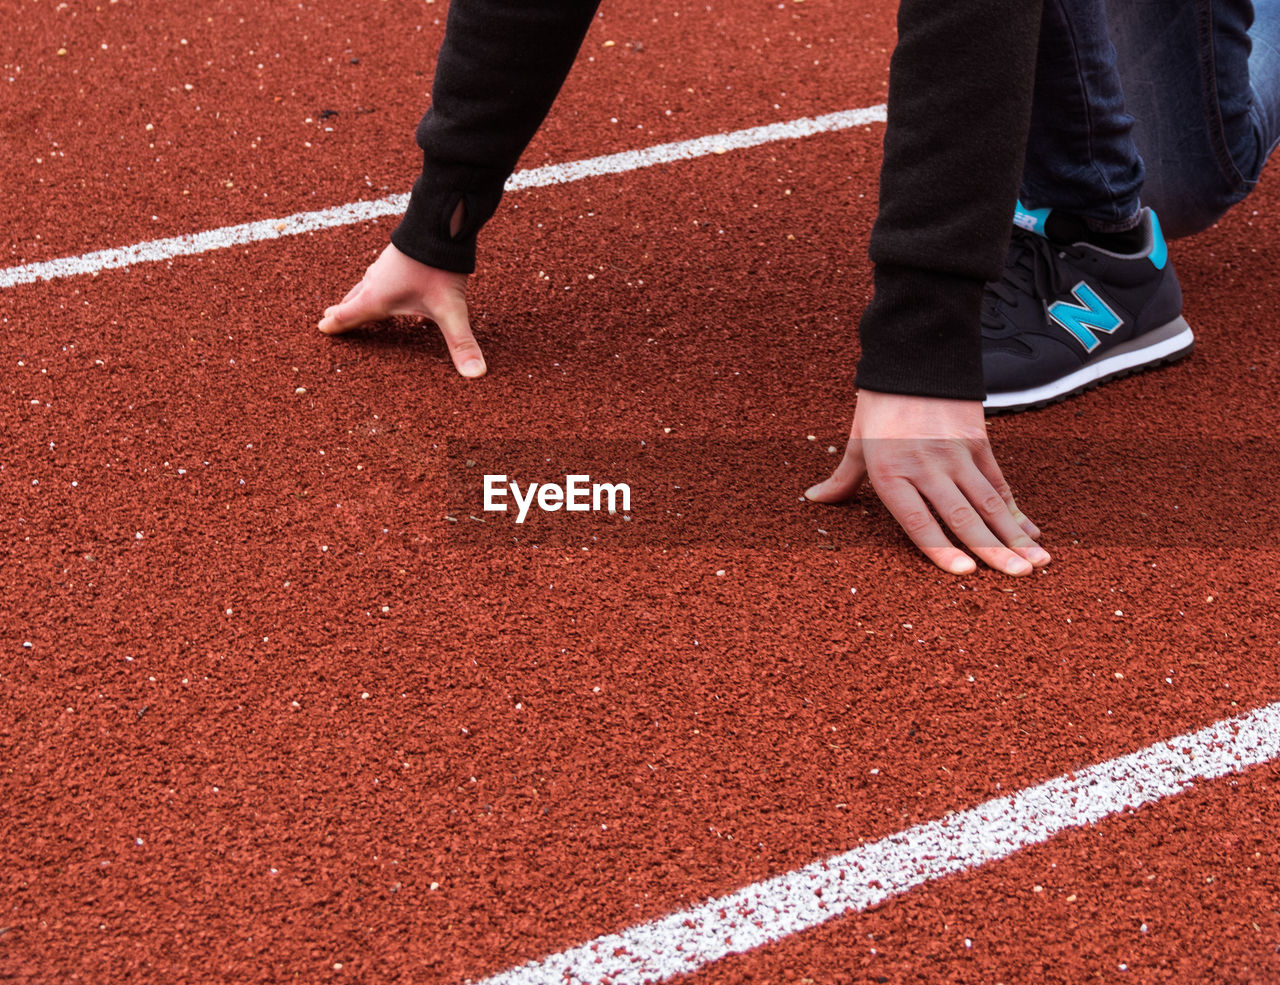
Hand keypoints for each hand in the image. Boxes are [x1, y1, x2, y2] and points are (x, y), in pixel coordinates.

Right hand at [318, 243, 485, 377]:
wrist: (439, 222)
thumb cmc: (437, 266)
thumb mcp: (450, 310)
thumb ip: (461, 342)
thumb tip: (476, 374)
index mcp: (378, 297)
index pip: (350, 316)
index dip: (337, 325)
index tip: (322, 328)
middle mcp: (376, 280)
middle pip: (355, 300)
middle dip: (344, 311)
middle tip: (330, 317)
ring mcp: (386, 264)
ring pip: (367, 284)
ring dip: (359, 295)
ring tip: (353, 301)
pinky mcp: (399, 253)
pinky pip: (382, 271)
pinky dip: (378, 281)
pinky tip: (390, 279)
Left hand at [804, 390, 1049, 575]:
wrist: (913, 354)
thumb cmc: (879, 403)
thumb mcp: (857, 441)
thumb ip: (843, 478)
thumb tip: (815, 500)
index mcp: (890, 470)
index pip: (918, 520)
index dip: (941, 549)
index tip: (965, 573)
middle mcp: (925, 466)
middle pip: (962, 516)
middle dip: (993, 550)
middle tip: (1017, 577)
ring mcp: (956, 454)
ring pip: (990, 502)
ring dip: (1014, 535)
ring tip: (1036, 564)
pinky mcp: (978, 442)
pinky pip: (999, 482)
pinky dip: (1017, 509)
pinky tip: (1032, 532)